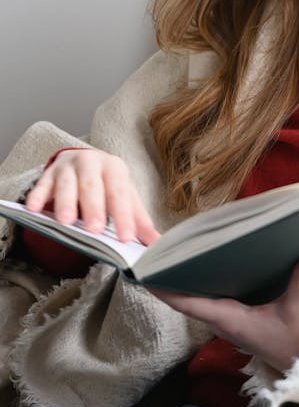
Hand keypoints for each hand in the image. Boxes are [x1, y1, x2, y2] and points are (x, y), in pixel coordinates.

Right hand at [24, 149, 159, 244]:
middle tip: (95, 230)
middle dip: (94, 207)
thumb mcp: (125, 197)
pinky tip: (34, 210)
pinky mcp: (49, 174)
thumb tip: (156, 244)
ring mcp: (69, 167)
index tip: (126, 238)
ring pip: (67, 183)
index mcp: (115, 168)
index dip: (123, 215)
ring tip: (66, 222)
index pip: (120, 193)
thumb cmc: (107, 184)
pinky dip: (38, 196)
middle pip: (93, 185)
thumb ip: (138, 220)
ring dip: (66, 202)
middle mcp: (92, 162)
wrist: (84, 162)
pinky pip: (42, 185)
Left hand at [151, 253, 298, 372]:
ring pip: (194, 303)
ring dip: (179, 285)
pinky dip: (194, 289)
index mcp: (231, 319)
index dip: (168, 292)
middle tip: (150, 258)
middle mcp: (223, 322)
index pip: (191, 305)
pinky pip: (204, 303)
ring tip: (165, 260)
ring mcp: (225, 323)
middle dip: (167, 282)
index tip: (147, 279)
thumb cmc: (297, 337)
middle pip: (185, 301)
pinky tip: (193, 272)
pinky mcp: (232, 320)